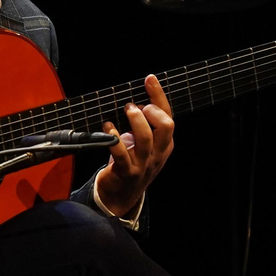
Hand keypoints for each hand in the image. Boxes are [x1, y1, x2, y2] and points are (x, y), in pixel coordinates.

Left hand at [97, 74, 174, 217]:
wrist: (121, 196)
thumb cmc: (132, 164)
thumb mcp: (145, 145)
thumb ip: (145, 126)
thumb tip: (134, 100)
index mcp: (165, 146)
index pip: (168, 117)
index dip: (159, 96)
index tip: (150, 79)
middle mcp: (157, 154)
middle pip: (166, 127)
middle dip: (152, 111)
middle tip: (135, 105)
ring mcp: (143, 164)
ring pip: (146, 140)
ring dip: (135, 121)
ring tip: (126, 109)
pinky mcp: (126, 172)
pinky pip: (121, 154)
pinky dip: (114, 138)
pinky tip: (107, 127)